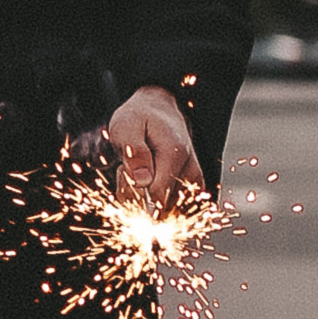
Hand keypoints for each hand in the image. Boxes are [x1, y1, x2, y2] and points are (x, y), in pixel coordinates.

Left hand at [103, 85, 200, 206]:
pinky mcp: (193, 186)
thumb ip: (134, 154)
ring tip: (140, 169)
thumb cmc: (139, 118)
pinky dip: (156, 197)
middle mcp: (190, 168)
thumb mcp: (126, 127)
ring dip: (146, 195)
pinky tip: (149, 179)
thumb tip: (142, 181)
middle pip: (161, 206)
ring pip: (167, 209)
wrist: (157, 109)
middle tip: (129, 167)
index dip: (134, 192)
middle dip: (137, 193)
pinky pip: (173, 207)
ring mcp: (194, 179)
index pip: (157, 195)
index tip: (123, 171)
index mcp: (175, 153)